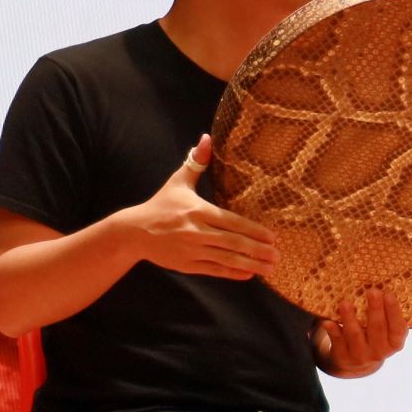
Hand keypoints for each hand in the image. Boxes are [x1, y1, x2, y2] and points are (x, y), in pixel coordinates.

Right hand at [122, 136, 281, 281]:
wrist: (133, 231)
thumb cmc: (160, 205)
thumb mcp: (178, 182)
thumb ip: (197, 162)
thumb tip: (207, 137)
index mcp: (198, 211)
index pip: (232, 221)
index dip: (253, 230)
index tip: (272, 236)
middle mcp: (196, 231)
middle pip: (233, 242)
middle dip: (257, 250)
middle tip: (278, 255)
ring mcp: (191, 250)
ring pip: (226, 258)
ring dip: (251, 264)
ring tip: (271, 268)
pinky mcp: (186, 265)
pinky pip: (213, 270)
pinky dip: (232, 273)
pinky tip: (249, 274)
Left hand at [315, 287, 407, 377]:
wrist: (357, 365)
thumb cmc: (374, 338)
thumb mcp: (386, 333)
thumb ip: (386, 316)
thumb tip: (380, 288)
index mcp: (394, 344)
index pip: (398, 328)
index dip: (394, 311)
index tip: (389, 293)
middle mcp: (380, 352)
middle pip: (377, 329)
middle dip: (375, 309)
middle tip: (372, 291)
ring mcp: (361, 356)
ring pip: (355, 334)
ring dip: (350, 318)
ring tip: (346, 303)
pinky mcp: (343, 356)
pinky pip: (337, 342)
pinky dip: (333, 331)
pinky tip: (327, 322)